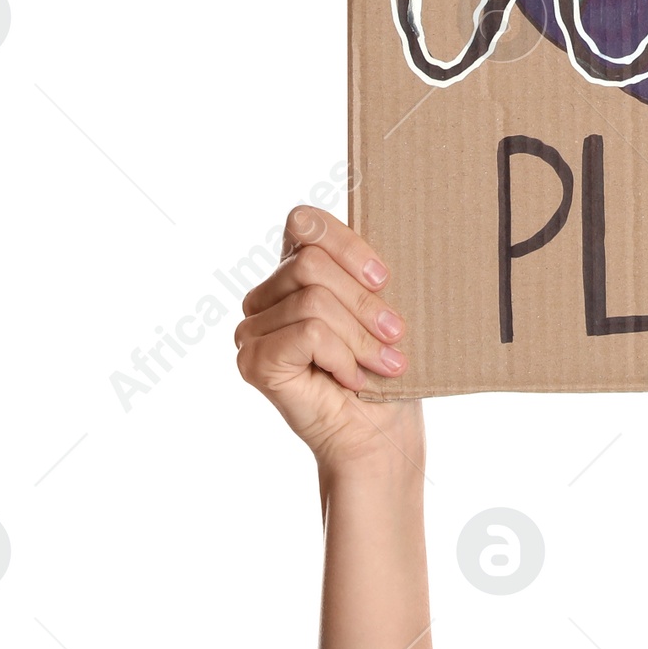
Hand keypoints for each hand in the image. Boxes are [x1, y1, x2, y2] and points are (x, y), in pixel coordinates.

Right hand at [236, 205, 422, 476]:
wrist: (379, 431)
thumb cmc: (385, 363)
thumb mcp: (381, 303)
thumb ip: (367, 267)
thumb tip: (395, 216)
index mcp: (294, 271)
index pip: (304, 223)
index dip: (346, 243)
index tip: (384, 278)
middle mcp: (265, 296)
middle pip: (312, 263)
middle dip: (364, 301)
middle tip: (395, 334)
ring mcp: (252, 329)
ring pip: (314, 300)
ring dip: (360, 335)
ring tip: (384, 362)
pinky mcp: (253, 361)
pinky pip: (308, 333)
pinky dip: (341, 356)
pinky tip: (352, 377)